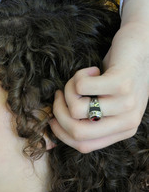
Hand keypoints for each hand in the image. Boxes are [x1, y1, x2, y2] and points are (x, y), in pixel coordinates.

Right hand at [50, 24, 147, 152]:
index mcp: (123, 130)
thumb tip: (52, 134)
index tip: (53, 116)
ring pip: (75, 108)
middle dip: (58, 112)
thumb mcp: (107, 103)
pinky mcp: (121, 83)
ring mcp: (126, 103)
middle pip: (77, 132)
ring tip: (79, 80)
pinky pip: (81, 87)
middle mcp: (128, 121)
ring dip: (68, 90)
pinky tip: (92, 70)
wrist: (143, 46)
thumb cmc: (118, 75)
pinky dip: (78, 76)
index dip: (61, 132)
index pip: (83, 145)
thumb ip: (89, 119)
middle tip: (59, 95)